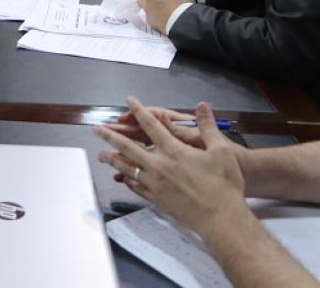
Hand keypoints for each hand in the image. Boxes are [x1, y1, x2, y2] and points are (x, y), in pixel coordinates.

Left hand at [94, 98, 246, 236]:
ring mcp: (155, 183)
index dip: (139, 111)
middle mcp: (159, 165)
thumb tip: (202, 105)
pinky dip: (128, 179)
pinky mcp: (156, 199)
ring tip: (100, 154)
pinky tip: (123, 178)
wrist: (221, 219)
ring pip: (127, 167)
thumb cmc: (224, 184)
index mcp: (173, 150)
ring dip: (112, 159)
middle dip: (110, 136)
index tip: (128, 100)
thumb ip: (208, 127)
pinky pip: (136, 186)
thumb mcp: (221, 151)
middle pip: (128, 146)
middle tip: (96, 129)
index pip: (151, 125)